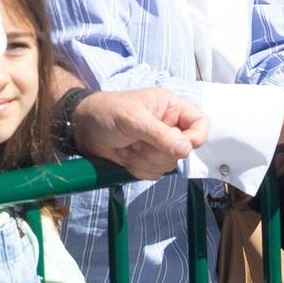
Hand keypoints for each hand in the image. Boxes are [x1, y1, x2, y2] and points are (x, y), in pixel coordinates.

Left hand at [71, 87, 208, 179]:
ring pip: (168, 165)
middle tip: (136, 140)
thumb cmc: (107, 112)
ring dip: (144, 160)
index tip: (180, 146)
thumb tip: (186, 149)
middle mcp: (169, 127)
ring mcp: (159, 145)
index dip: (195, 138)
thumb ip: (160, 134)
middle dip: (157, 151)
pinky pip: (154, 174)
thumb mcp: (133, 119)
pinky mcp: (148, 160)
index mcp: (171, 108)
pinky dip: (137, 168)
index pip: (200, 124)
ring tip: (128, 145)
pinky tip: (125, 155)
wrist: (82, 129)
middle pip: (184, 151)